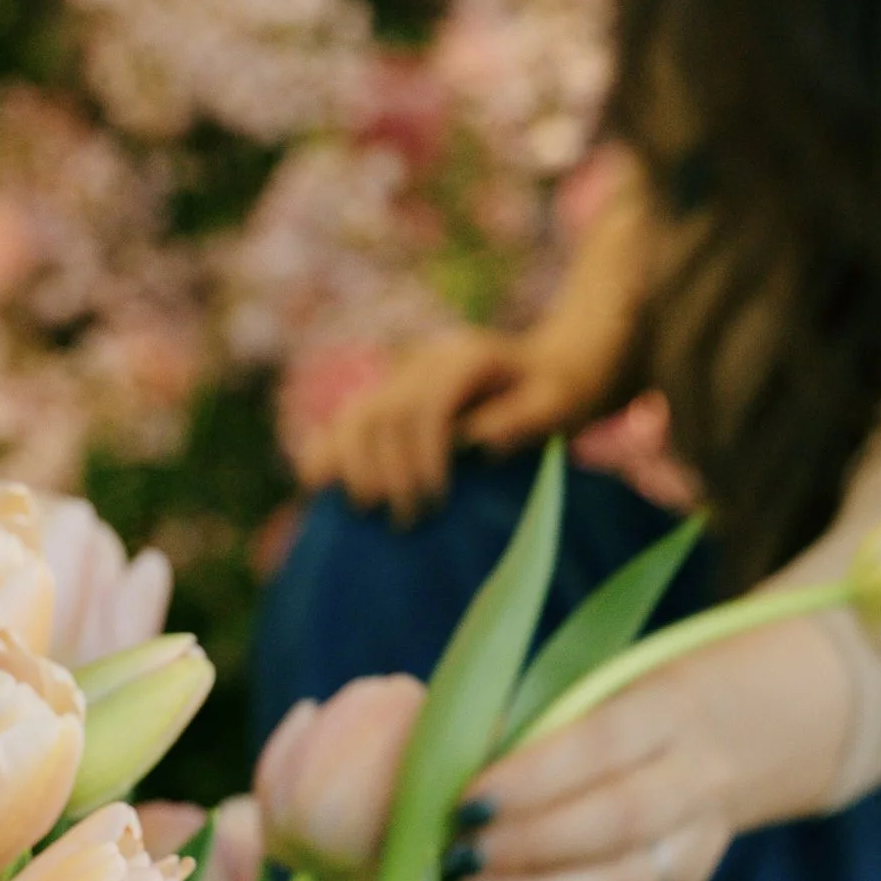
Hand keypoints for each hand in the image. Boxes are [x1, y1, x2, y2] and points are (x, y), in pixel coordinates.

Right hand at [300, 323, 623, 520]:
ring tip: (366, 511)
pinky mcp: (392, 395)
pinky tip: (318, 483)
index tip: (436, 503)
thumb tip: (479, 444)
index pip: (424, 407)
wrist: (555, 368)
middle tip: (407, 521)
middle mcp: (426, 360)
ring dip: (354, 465)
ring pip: (356, 414)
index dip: (423, 457)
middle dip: (388, 470)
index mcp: (465, 359)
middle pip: (383, 412)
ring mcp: (405, 375)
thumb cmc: (563, 394)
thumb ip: (524, 420)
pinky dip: (329, 449)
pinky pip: (348, 419)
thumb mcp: (561, 404)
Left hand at [445, 617, 855, 880]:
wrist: (729, 736)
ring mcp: (696, 847)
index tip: (467, 801)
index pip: (603, 744)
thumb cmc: (622, 707)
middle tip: (460, 859)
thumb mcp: (592, 690)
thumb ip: (530, 728)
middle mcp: (696, 780)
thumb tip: (438, 772)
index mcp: (668, 709)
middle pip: (618, 822)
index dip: (534, 778)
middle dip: (531, 846)